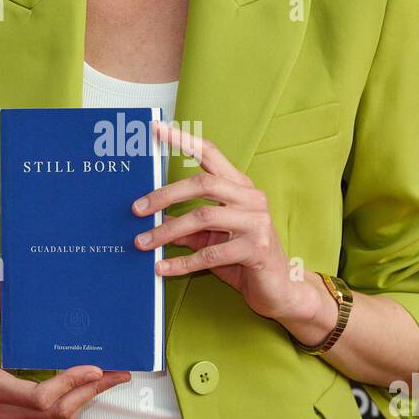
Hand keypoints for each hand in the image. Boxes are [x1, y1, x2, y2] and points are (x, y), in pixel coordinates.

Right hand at [0, 280, 130, 418]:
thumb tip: (4, 281)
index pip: (41, 396)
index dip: (70, 383)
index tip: (93, 366)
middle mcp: (8, 412)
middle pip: (61, 411)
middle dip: (93, 391)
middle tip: (120, 370)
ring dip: (88, 399)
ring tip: (111, 377)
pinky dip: (74, 403)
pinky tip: (87, 387)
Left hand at [132, 120, 327, 332]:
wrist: (280, 289)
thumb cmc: (244, 259)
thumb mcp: (211, 239)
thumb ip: (187, 227)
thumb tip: (154, 219)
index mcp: (240, 187)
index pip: (211, 154)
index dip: (184, 140)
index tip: (158, 129)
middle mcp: (251, 199)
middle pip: (203, 184)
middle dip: (165, 195)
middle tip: (137, 209)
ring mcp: (256, 222)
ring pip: (203, 217)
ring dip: (167, 230)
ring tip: (143, 243)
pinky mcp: (256, 249)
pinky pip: (210, 253)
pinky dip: (182, 262)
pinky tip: (162, 268)